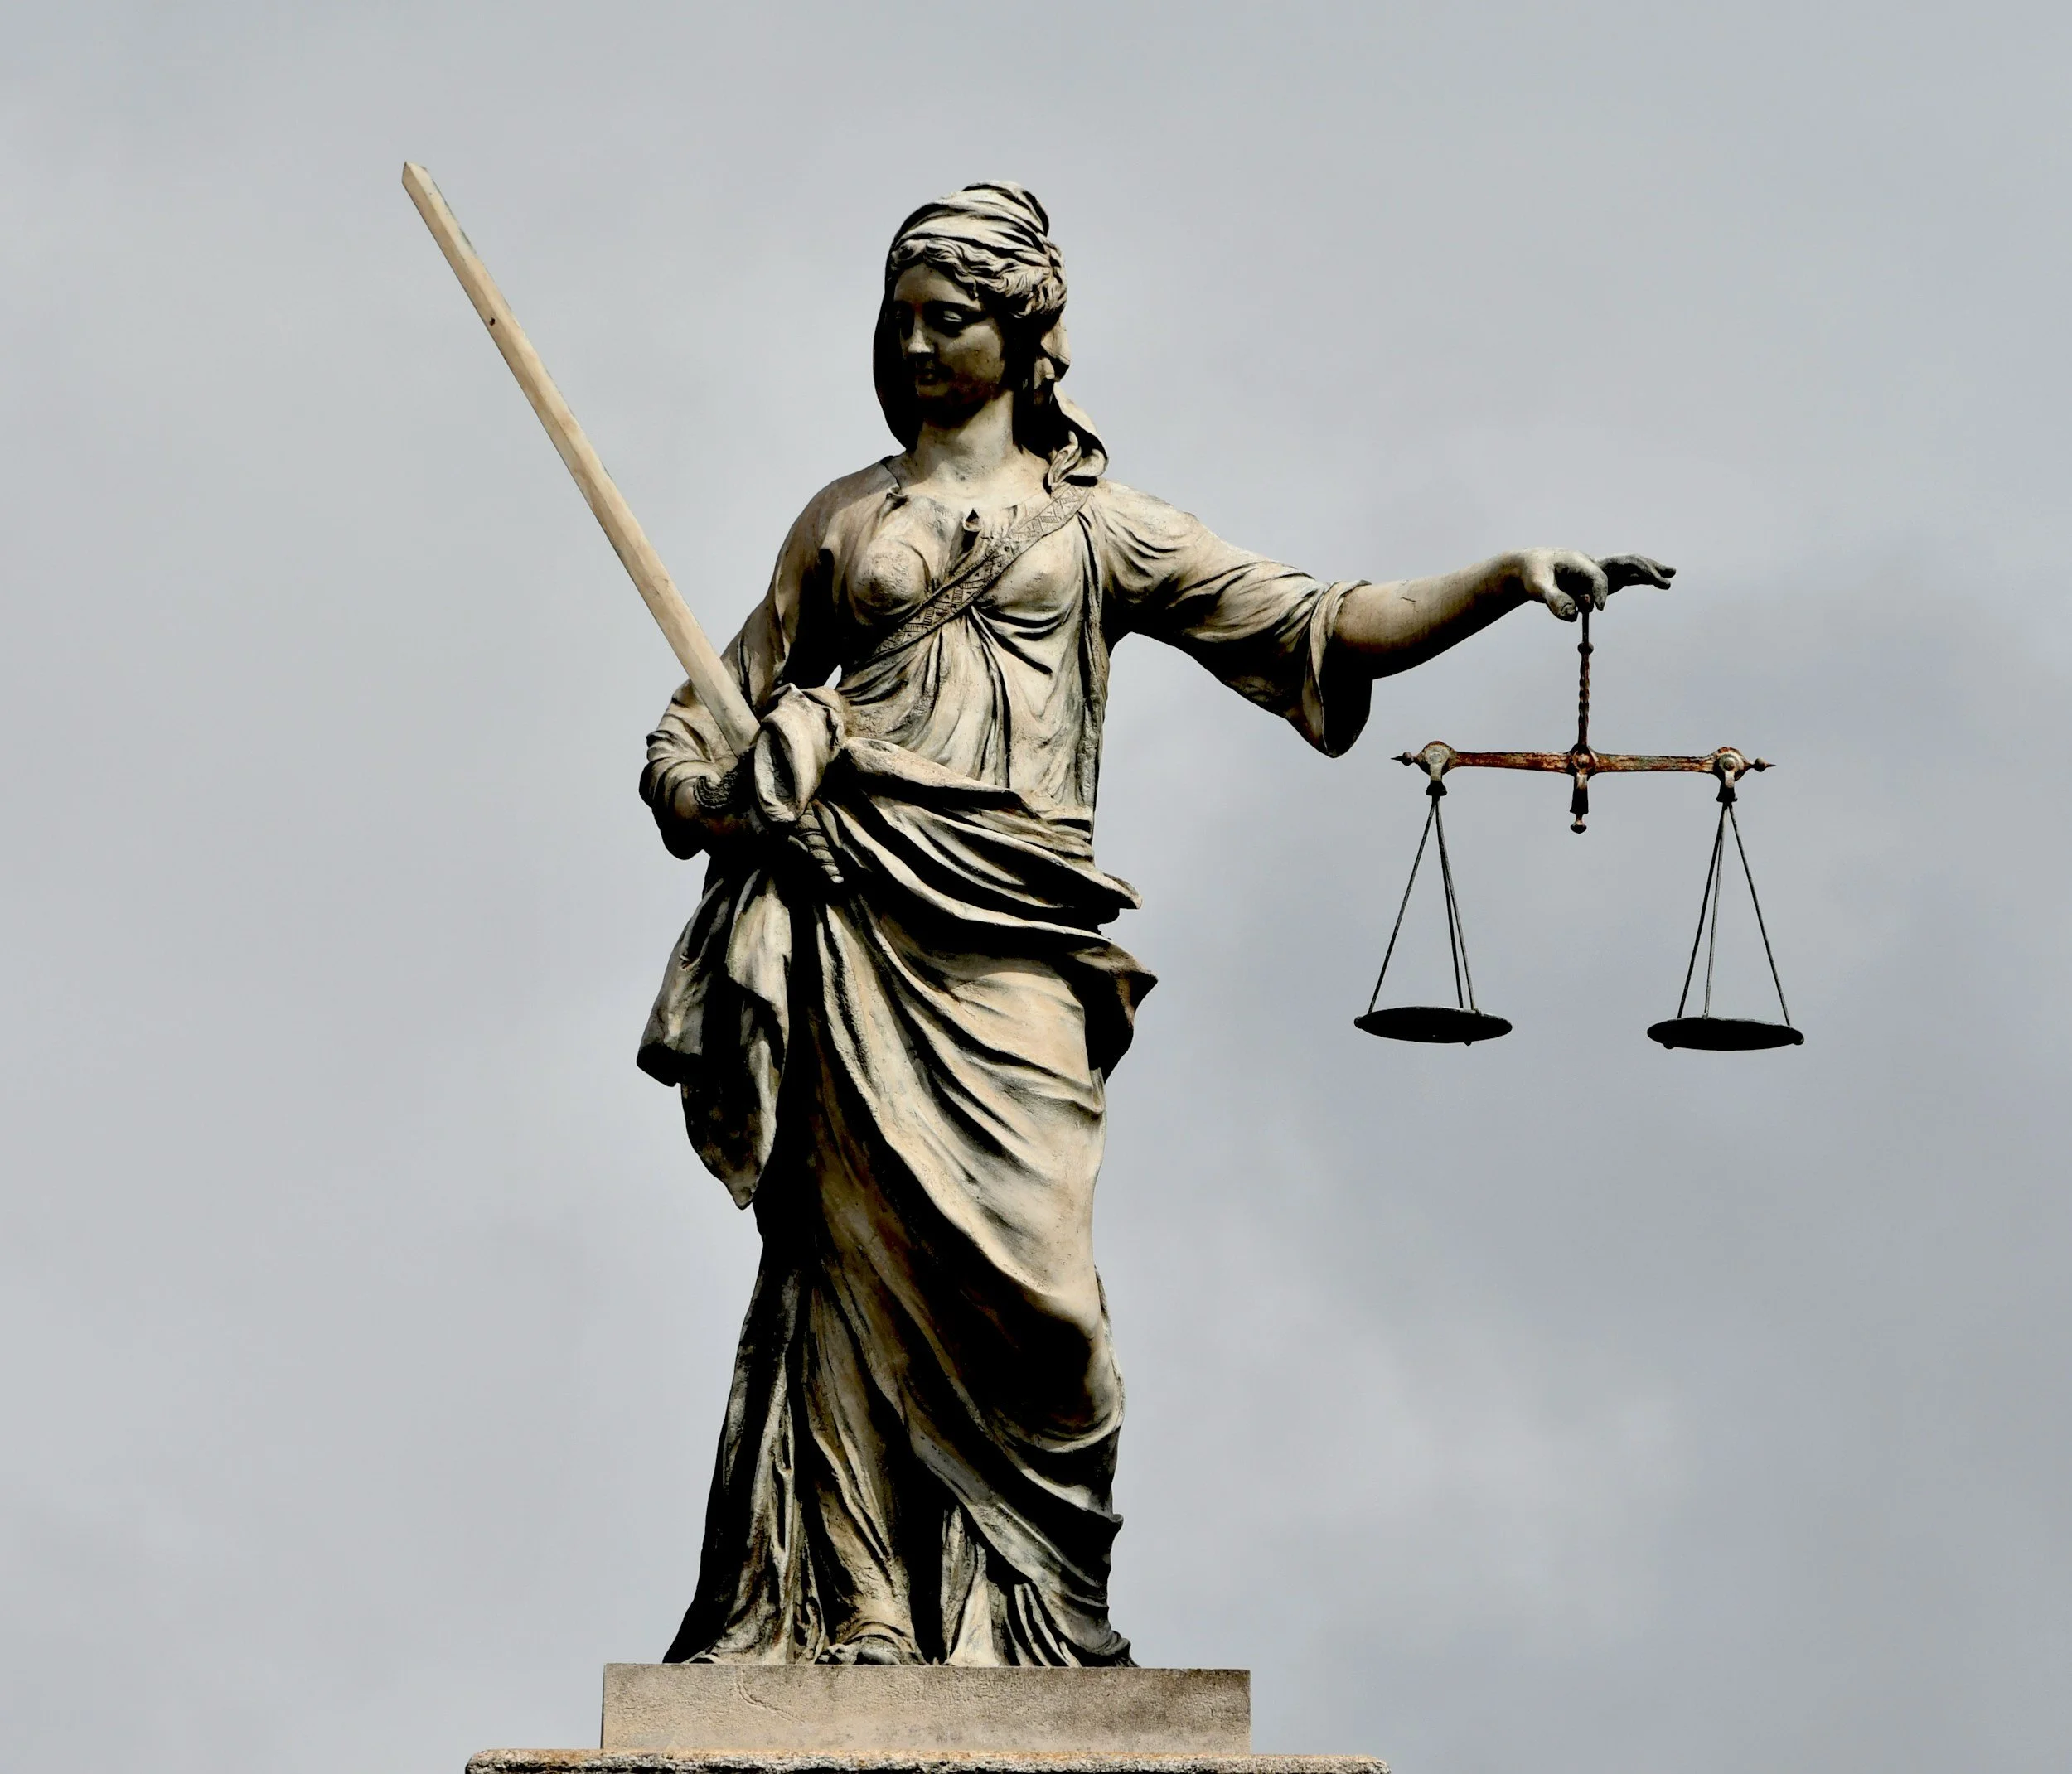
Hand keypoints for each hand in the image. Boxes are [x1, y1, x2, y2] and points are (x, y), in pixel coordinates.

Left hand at [1515, 549, 1674, 620]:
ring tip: (1671, 577)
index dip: (1599, 592)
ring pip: (1630, 567)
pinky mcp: (1601, 578)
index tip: (1597, 609)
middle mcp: (1594, 563)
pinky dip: (1642, 579)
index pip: (1597, 576)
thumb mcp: (1537, 588)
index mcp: (1578, 562)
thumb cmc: (1534, 575)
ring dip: (1650, 572)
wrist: (1530, 565)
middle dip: (1643, 571)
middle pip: (1624, 563)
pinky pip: (1626, 576)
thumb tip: (1574, 616)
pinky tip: (1658, 582)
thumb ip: (1554, 601)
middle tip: (1663, 581)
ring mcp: (1600, 569)